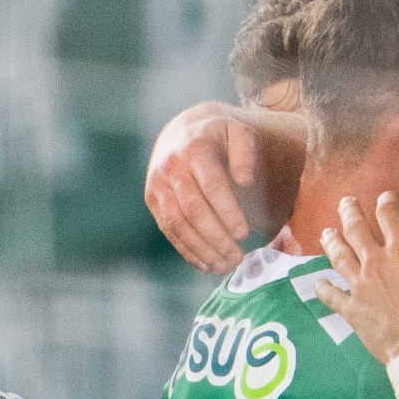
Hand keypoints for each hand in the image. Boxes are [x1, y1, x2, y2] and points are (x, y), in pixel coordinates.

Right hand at [147, 103, 268, 271]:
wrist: (183, 133)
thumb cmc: (219, 138)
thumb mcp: (238, 132)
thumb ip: (246, 151)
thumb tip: (244, 179)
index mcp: (194, 148)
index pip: (211, 184)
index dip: (227, 211)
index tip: (244, 233)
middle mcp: (171, 167)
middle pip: (193, 209)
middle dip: (216, 237)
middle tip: (237, 257)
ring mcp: (158, 185)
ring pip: (178, 225)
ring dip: (202, 250)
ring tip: (225, 266)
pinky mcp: (153, 201)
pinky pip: (169, 231)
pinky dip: (188, 251)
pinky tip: (207, 264)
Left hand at [321, 193, 398, 365]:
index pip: (390, 217)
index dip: (386, 203)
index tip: (384, 196)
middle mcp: (376, 263)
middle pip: (357, 231)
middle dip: (350, 213)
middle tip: (345, 202)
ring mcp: (360, 286)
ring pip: (339, 257)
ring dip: (332, 242)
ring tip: (326, 232)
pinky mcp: (351, 309)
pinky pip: (331, 296)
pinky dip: (323, 288)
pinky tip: (317, 283)